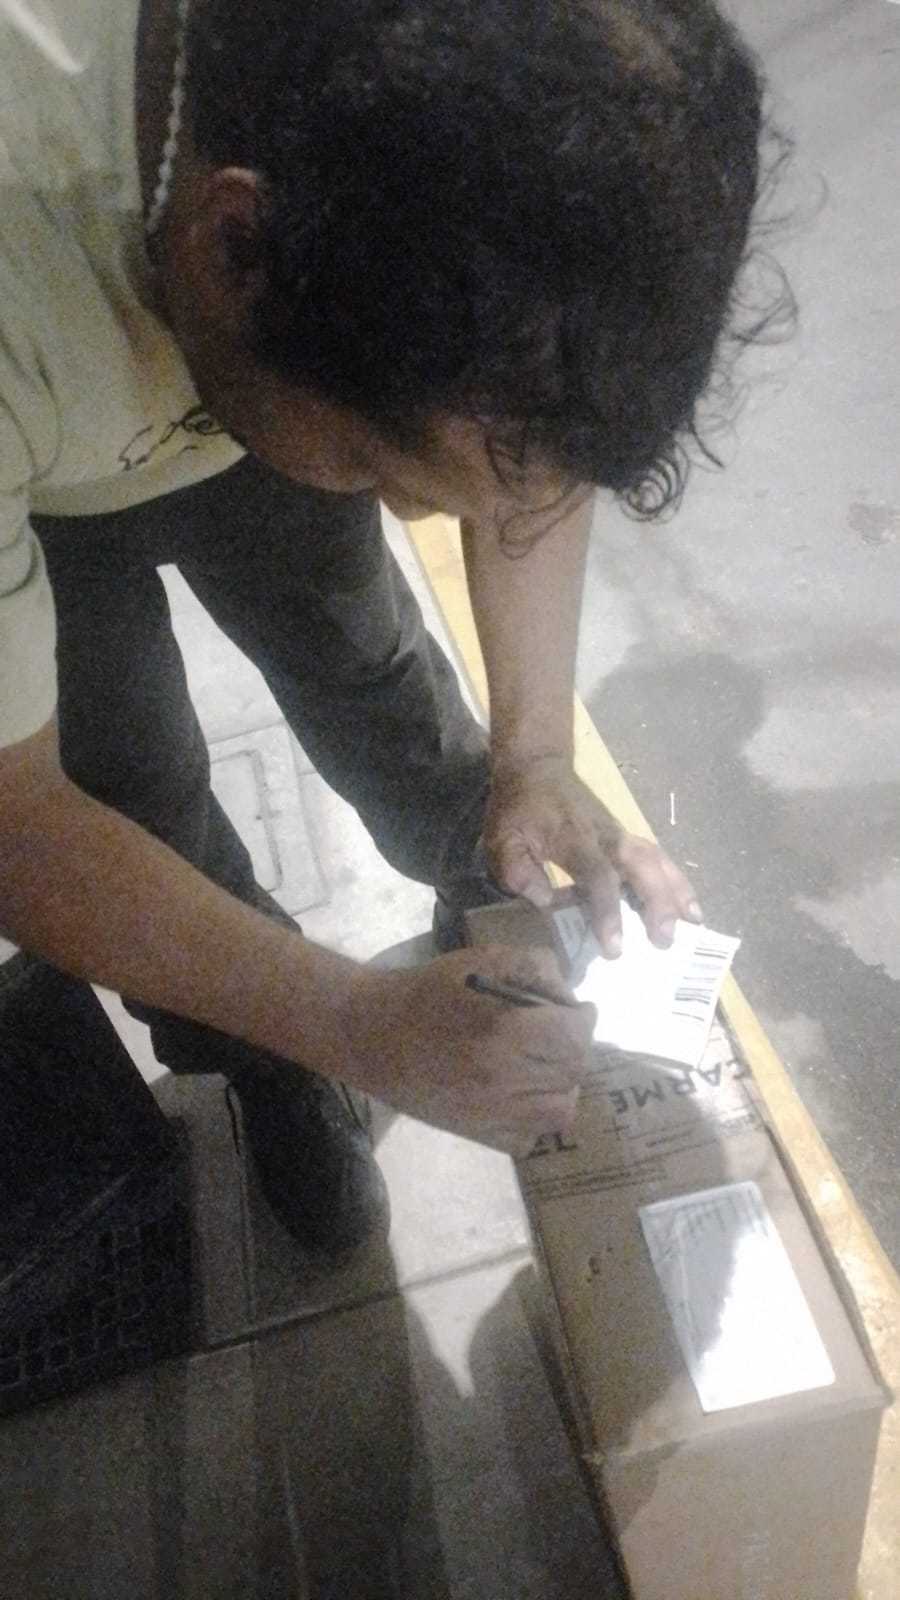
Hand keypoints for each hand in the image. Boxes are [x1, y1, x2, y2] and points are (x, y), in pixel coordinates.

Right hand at [346, 946, 595, 1152]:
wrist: (371, 1034)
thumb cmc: (426, 991)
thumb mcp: (481, 959)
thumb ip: (534, 966)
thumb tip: (568, 995)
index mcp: (506, 1030)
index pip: (576, 1035)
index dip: (585, 1019)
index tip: (580, 1010)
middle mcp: (504, 1077)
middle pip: (572, 1071)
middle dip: (574, 1047)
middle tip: (561, 1033)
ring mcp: (491, 1113)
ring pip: (559, 1110)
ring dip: (562, 1084)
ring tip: (547, 1064)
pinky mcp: (478, 1134)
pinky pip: (530, 1137)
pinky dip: (536, 1118)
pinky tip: (522, 1092)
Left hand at [484, 754, 701, 957]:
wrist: (537, 766)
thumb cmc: (518, 807)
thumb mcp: (501, 838)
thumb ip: (516, 870)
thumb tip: (544, 901)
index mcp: (575, 839)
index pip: (598, 877)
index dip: (608, 912)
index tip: (614, 947)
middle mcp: (606, 836)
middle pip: (641, 867)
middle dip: (657, 904)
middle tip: (665, 941)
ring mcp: (620, 834)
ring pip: (656, 860)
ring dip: (676, 892)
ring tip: (693, 924)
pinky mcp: (627, 836)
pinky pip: (657, 857)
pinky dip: (676, 881)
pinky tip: (689, 906)